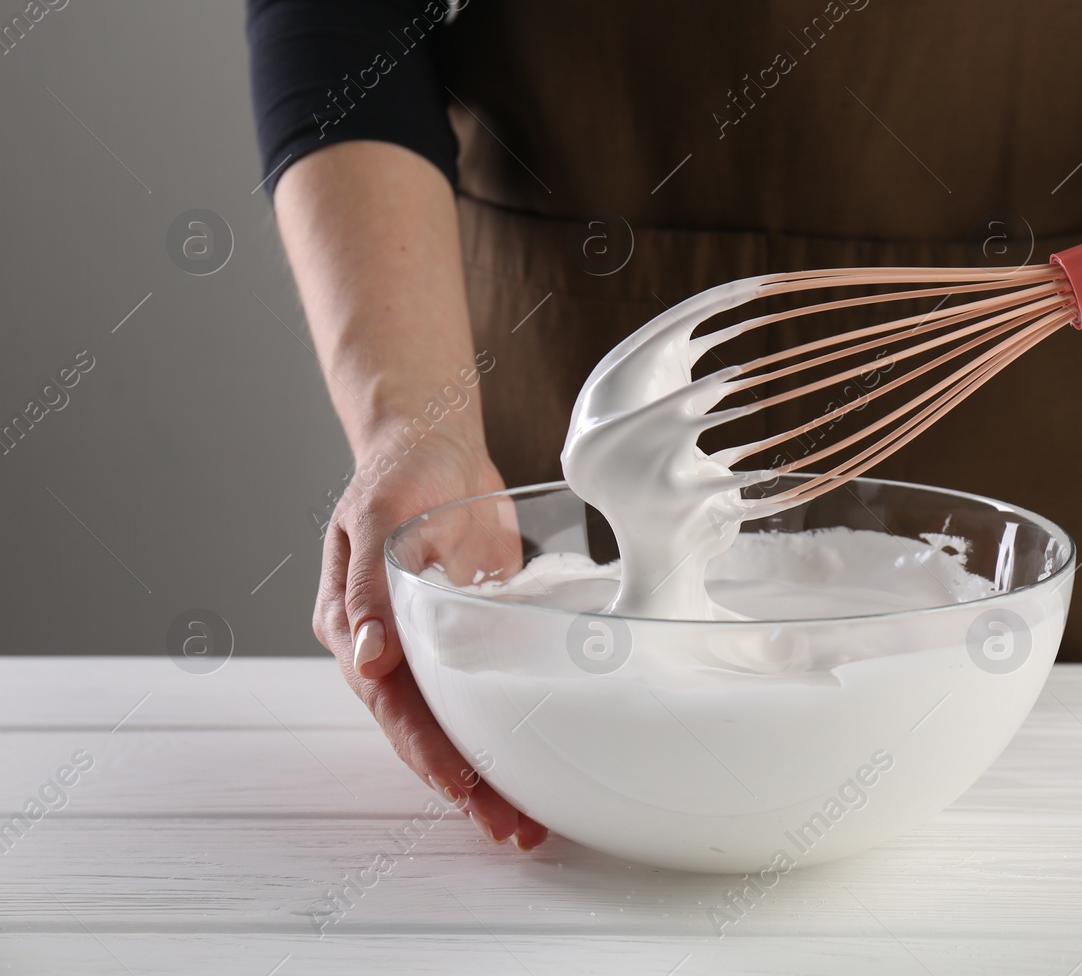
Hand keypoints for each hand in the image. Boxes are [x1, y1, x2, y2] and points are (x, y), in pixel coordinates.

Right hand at [314, 422, 547, 850]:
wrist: (434, 441)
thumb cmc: (401, 469)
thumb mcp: (382, 514)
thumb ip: (371, 587)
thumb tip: (366, 660)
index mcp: (354, 625)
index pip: (390, 704)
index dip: (426, 749)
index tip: (461, 785)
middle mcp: (389, 649)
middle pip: (424, 730)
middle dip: (464, 784)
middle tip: (509, 827)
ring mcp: (430, 647)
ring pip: (456, 723)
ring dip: (488, 772)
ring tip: (527, 821)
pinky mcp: (470, 637)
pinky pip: (486, 695)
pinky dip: (507, 731)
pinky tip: (538, 762)